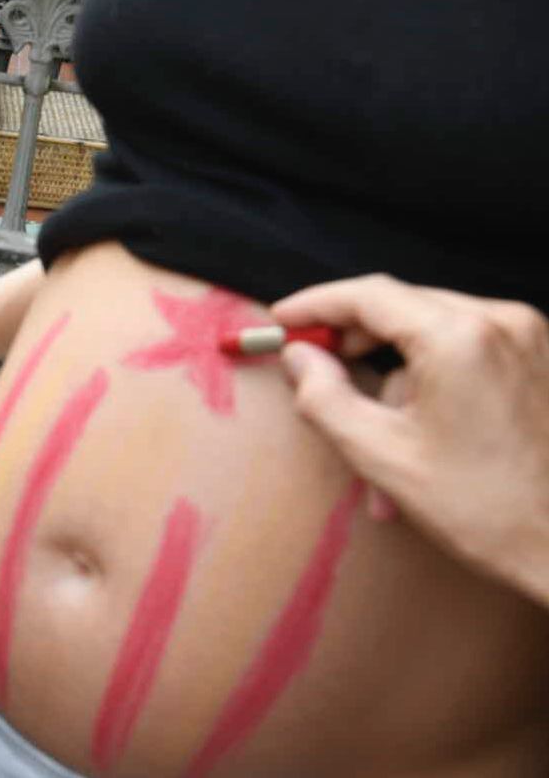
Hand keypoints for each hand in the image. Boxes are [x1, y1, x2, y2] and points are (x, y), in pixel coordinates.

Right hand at [273, 274, 548, 605]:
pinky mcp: (541, 360)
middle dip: (354, 344)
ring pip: (433, 335)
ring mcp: (530, 339)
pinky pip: (467, 352)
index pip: (369, 295)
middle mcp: (502, 323)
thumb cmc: (487, 509)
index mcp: (459, 338)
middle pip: (401, 309)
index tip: (282, 320)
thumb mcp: (381, 455)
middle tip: (312, 369)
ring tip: (379, 448)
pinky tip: (419, 436)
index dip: (316, 305)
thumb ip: (324, 396)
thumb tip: (298, 357)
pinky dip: (433, 383)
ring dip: (396, 381)